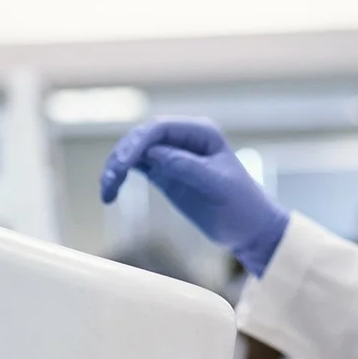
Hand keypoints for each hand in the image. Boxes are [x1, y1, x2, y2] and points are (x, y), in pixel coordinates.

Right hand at [100, 119, 288, 274]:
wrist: (251, 230)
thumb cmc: (243, 206)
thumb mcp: (217, 186)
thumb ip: (186, 167)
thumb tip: (152, 154)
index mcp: (201, 133)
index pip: (160, 128)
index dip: (137, 143)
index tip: (124, 165)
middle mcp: (184, 140)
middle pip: (141, 138)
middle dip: (121, 156)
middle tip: (110, 181)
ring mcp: (172, 156)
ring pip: (134, 153)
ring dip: (115, 168)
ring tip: (106, 192)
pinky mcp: (165, 174)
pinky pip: (135, 168)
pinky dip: (120, 178)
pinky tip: (110, 193)